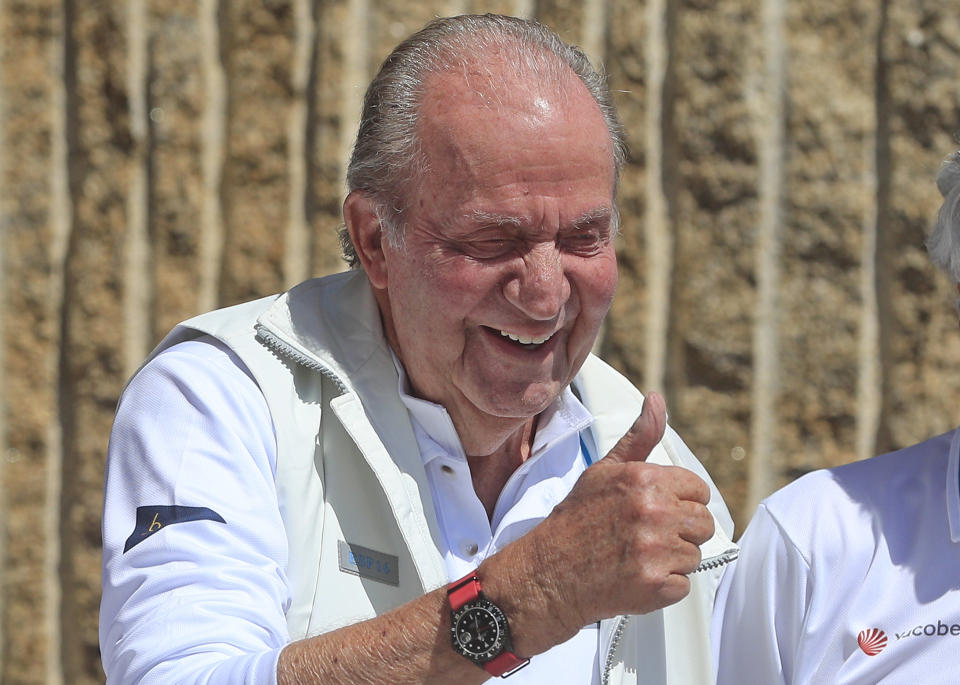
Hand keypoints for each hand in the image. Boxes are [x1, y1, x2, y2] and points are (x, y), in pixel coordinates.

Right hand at [486, 393, 714, 654]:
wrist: (547, 573)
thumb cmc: (577, 519)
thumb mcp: (604, 470)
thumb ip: (639, 437)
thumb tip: (657, 398)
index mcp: (644, 478)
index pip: (698, 490)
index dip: (679, 502)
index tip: (655, 511)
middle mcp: (653, 511)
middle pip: (703, 524)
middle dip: (679, 532)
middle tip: (644, 537)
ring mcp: (655, 550)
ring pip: (694, 555)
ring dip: (671, 560)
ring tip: (636, 556)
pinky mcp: (655, 585)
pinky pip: (683, 585)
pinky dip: (663, 587)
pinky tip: (635, 577)